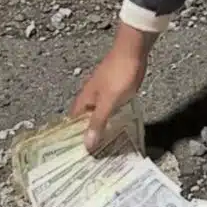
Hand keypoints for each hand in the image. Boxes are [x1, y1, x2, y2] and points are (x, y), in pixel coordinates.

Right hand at [70, 22, 155, 150]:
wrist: (133, 50)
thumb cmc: (119, 75)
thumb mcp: (108, 102)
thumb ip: (98, 123)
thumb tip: (86, 145)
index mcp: (84, 99)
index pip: (72, 123)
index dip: (73, 138)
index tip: (76, 155)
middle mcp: (90, 96)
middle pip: (85, 119)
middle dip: (88, 134)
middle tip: (93, 155)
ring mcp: (104, 91)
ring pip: (99, 113)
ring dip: (101, 126)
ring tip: (105, 145)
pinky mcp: (116, 88)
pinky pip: (110, 107)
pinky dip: (112, 117)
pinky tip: (118, 125)